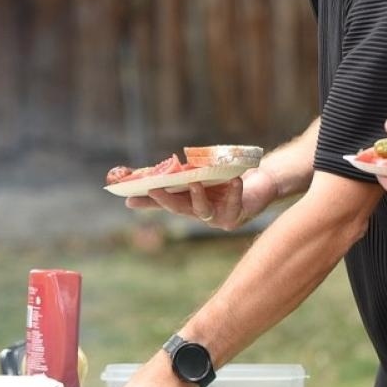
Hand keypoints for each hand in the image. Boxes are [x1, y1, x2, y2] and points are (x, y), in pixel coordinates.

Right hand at [123, 169, 275, 229]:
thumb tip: (158, 169)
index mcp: (188, 202)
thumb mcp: (204, 173)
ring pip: (203, 211)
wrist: (259, 185)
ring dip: (197, 197)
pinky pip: (234, 205)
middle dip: (165, 199)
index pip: (163, 202)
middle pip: (178, 208)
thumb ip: (183, 175)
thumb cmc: (229, 179)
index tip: (127, 199)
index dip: (145, 202)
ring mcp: (217, 217)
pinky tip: (235, 181)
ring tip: (194, 184)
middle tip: (153, 190)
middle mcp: (199, 213)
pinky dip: (234, 192)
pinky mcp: (237, 215)